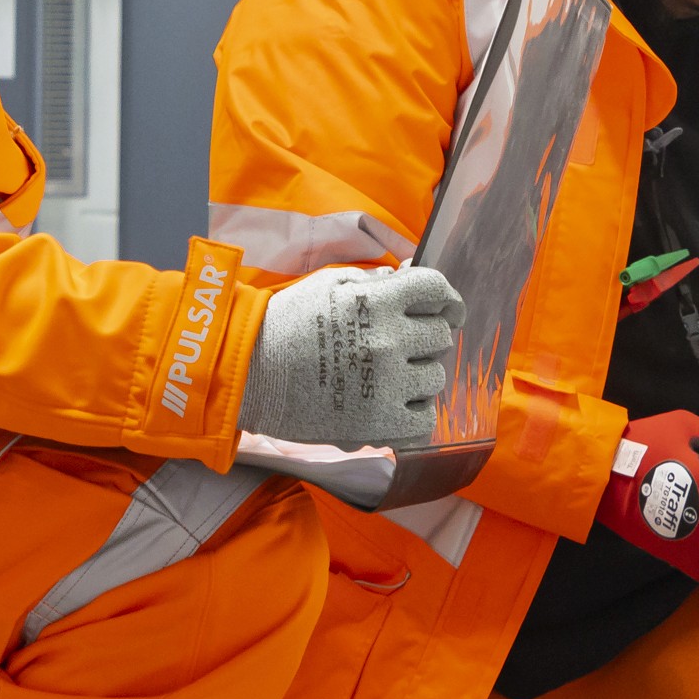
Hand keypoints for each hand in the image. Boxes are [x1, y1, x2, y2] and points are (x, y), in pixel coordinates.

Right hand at [237, 265, 462, 448]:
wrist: (249, 374)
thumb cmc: (286, 323)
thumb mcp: (329, 284)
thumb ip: (375, 280)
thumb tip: (410, 273)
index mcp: (376, 301)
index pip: (436, 289)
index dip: (447, 298)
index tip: (449, 309)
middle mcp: (387, 341)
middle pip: (440, 335)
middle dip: (426, 336)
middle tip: (403, 344)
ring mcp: (386, 385)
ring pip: (436, 378)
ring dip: (419, 375)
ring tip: (391, 376)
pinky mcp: (379, 424)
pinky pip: (425, 420)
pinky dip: (416, 414)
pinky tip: (397, 406)